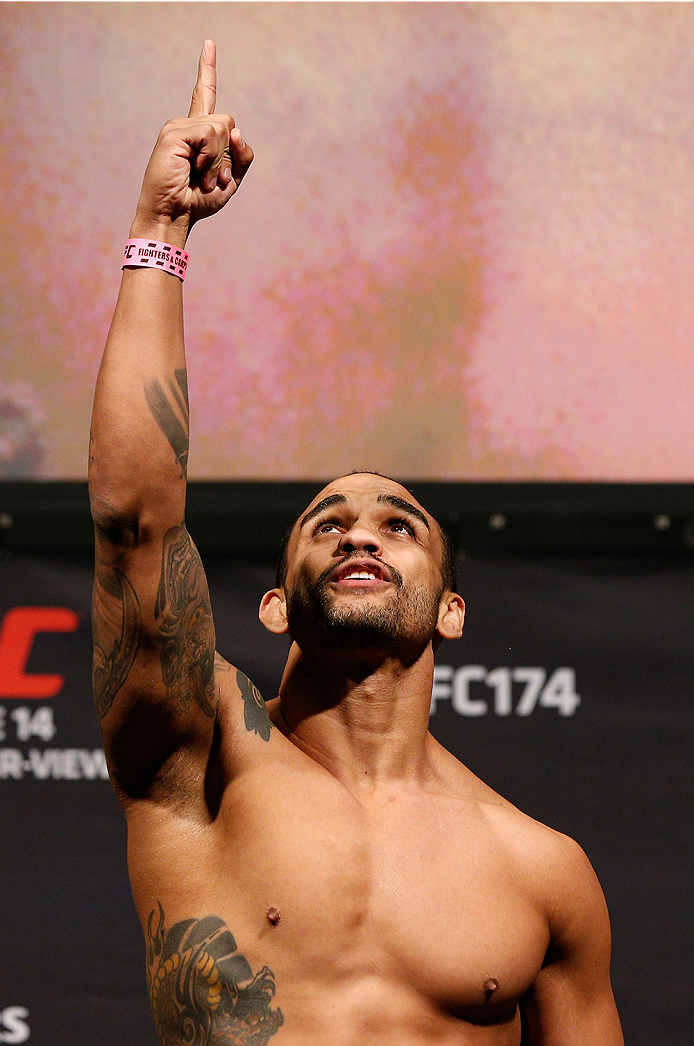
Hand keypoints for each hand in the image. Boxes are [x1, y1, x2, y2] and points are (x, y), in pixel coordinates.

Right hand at [132, 40, 252, 242]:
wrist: (174, 216)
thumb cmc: (199, 201)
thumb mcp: (232, 179)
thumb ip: (242, 155)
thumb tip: (237, 131)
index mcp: (198, 134)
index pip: (204, 95)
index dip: (207, 70)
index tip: (209, 44)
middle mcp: (186, 126)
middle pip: (228, 122)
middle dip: (229, 155)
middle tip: (213, 178)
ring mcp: (178, 128)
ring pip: (222, 127)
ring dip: (220, 160)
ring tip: (203, 178)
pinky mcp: (174, 134)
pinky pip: (211, 135)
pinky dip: (211, 157)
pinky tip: (197, 170)